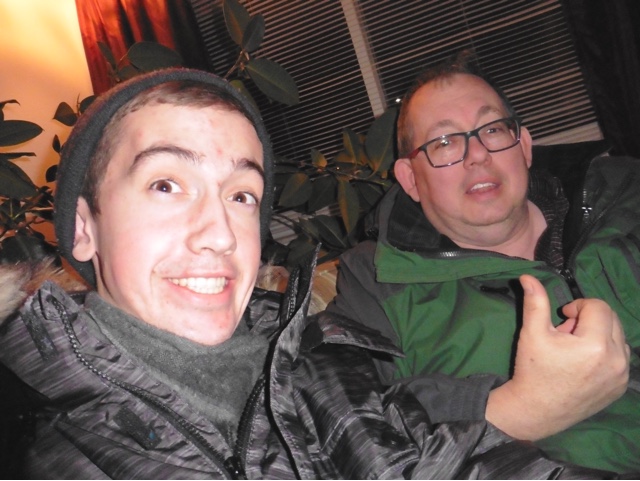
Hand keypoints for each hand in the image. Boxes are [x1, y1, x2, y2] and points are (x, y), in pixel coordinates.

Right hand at [486, 274, 629, 440]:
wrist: (537, 410)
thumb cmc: (533, 370)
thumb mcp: (532, 334)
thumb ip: (535, 302)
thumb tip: (528, 276)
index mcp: (595, 344)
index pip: (597, 306)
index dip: (578, 306)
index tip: (562, 317)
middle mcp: (616, 359)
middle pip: (611, 318)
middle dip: (589, 318)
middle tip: (566, 333)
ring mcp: (621, 375)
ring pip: (617, 336)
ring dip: (598, 334)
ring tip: (574, 348)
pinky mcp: (621, 386)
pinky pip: (620, 357)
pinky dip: (605, 352)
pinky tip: (583, 363)